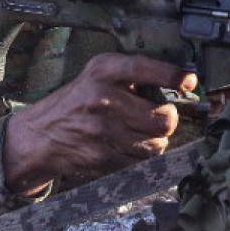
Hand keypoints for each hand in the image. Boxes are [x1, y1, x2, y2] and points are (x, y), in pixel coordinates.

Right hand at [3, 54, 195, 192]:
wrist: (40, 135)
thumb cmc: (78, 101)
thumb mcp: (98, 75)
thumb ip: (134, 76)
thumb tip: (183, 84)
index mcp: (103, 70)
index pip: (145, 68)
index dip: (172, 76)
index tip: (189, 81)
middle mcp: (102, 98)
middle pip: (162, 117)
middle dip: (167, 120)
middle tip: (159, 117)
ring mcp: (101, 130)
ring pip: (155, 144)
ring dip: (155, 142)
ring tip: (140, 133)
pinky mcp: (101, 157)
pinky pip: (140, 162)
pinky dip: (140, 157)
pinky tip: (128, 147)